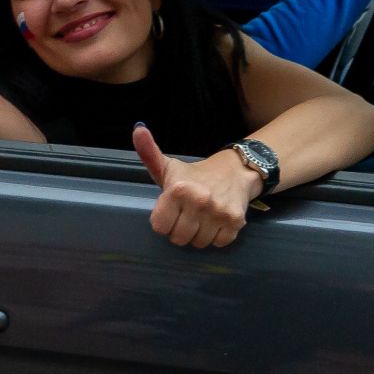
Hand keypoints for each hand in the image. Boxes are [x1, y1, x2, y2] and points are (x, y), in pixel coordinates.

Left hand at [134, 124, 259, 247]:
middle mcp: (199, 201)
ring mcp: (219, 213)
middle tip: (185, 217)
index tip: (170, 212)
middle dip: (179, 230)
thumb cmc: (194, 174)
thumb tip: (137, 129)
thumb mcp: (168, 166)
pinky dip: (215, 237)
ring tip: (200, 218)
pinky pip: (218, 243)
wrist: (234, 172)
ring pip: (198, 243)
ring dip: (198, 235)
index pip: (160, 226)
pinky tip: (214, 222)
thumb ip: (148, 152)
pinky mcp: (235, 222)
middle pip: (178, 238)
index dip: (163, 222)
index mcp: (178, 189)